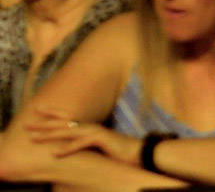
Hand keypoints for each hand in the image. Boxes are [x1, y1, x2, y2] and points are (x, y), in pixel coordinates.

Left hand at [20, 112, 139, 162]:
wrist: (139, 151)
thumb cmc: (120, 150)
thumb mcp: (100, 144)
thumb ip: (88, 141)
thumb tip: (74, 142)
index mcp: (89, 126)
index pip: (68, 117)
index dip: (52, 113)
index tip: (38, 109)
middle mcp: (90, 126)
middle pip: (63, 123)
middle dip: (43, 124)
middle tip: (26, 125)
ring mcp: (96, 131)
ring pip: (68, 132)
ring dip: (49, 135)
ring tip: (33, 139)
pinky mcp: (102, 139)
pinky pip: (81, 144)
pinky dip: (67, 149)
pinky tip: (55, 153)